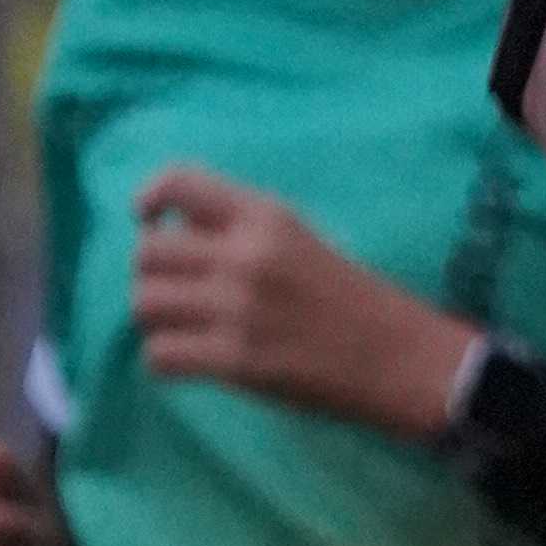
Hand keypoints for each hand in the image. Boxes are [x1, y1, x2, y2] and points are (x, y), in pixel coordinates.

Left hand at [130, 172, 472, 441]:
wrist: (400, 359)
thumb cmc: (351, 299)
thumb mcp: (299, 240)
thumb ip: (239, 230)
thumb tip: (169, 232)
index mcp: (265, 216)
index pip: (178, 182)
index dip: (149, 199)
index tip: (149, 222)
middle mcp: (245, 255)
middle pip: (147, 253)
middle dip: (151, 275)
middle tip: (175, 293)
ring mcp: (238, 309)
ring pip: (144, 304)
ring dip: (154, 320)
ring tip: (181, 329)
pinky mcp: (237, 361)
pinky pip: (159, 356)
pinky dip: (164, 362)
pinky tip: (188, 363)